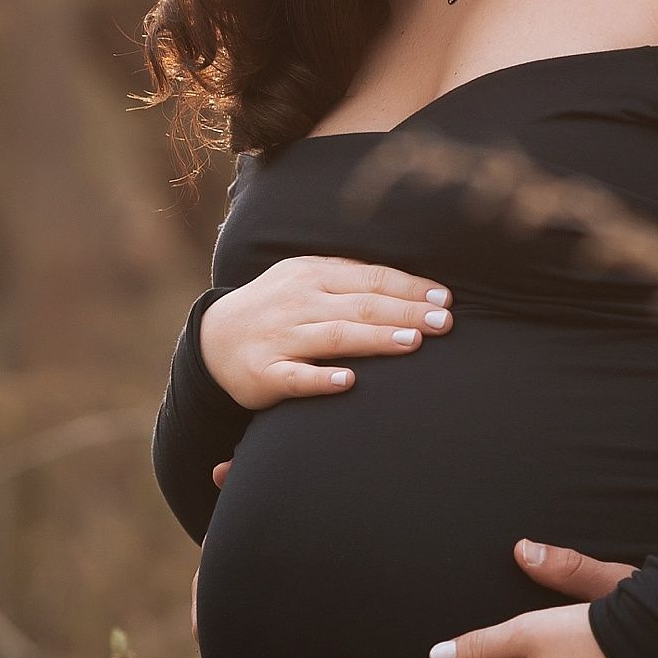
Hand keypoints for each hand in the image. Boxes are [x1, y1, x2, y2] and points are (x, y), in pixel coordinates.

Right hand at [198, 256, 452, 410]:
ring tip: (413, 343)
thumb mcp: (306, 279)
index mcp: (313, 275)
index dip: (409, 288)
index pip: (370, 279)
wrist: (213, 339)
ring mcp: (280, 338)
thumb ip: (350, 279)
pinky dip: (321, 380)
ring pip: (335, 337)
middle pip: (360, 306)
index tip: (444, 300)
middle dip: (406, 313)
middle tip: (444, 323)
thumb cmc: (278, 307)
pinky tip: (348, 382)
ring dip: (375, 340)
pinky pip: (295, 378)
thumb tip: (412, 285)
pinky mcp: (264, 374)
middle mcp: (298, 303)